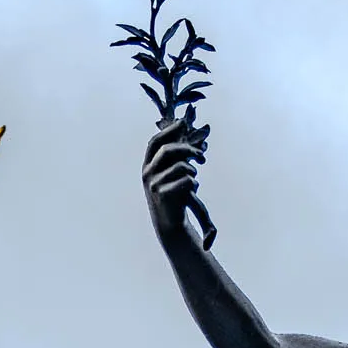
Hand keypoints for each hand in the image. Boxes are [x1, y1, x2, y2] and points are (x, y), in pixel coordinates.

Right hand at [142, 117, 201, 237]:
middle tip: (201, 156)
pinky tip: (192, 191)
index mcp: (147, 166)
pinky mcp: (163, 194)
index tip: (183, 123)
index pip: (155, 142)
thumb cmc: (174, 196)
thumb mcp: (171, 175)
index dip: (168, 131)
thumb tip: (185, 131)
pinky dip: (194, 184)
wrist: (170, 223)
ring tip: (193, 180)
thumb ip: (175, 157)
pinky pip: (186, 180)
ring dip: (193, 172)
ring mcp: (153, 184)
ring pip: (181, 166)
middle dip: (188, 150)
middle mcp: (147, 173)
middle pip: (169, 150)